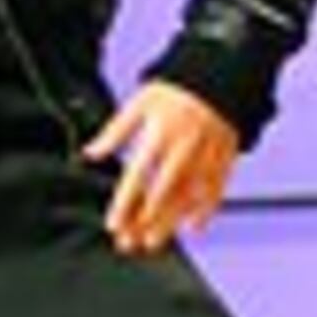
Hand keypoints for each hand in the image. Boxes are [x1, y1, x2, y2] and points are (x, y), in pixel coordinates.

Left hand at [84, 80, 243, 254]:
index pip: (137, 176)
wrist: (221, 73)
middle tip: (129, 244)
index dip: (125, 203)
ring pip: (189, 196)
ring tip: (153, 242)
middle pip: (163, 193)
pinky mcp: (227, 156)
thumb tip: (90, 154)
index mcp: (159, 134)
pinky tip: (193, 228)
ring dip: (171, 221)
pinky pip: (217, 188)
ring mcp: (208, 154)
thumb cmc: (173, 89)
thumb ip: (115, 132)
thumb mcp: (138, 103)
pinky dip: (206, 209)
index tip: (113, 225)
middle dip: (145, 221)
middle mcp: (184, 148)